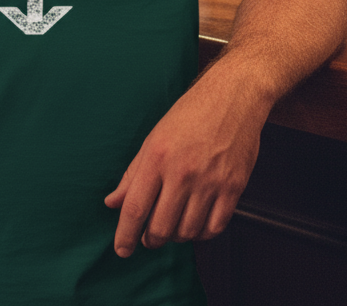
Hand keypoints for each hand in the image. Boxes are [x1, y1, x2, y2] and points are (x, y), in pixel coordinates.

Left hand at [104, 68, 268, 257]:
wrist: (234, 95)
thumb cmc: (192, 112)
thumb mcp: (155, 136)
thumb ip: (133, 173)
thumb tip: (112, 202)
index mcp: (158, 157)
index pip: (135, 208)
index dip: (125, 235)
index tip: (122, 250)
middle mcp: (182, 172)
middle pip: (160, 227)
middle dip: (151, 239)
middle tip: (150, 235)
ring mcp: (210, 181)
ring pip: (187, 232)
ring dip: (176, 236)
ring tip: (175, 224)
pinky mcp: (233, 187)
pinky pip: (215, 227)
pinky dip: (202, 233)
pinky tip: (198, 223)